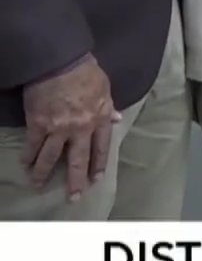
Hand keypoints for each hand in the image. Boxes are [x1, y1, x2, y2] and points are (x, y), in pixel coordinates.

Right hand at [21, 55, 117, 200]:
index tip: (96, 179)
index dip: (98, 165)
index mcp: (99, 119)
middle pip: (79, 159)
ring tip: (38, 185)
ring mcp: (59, 128)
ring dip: (43, 173)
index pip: (102, 148)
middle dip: (76, 180)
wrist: (60, 63)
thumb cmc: (86, 72)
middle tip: (74, 197)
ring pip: (51, 157)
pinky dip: (28, 156)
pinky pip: (33, 145)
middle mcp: (81, 128)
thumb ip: (108, 107)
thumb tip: (116, 120)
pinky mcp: (38, 124)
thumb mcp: (105, 88)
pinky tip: (25, 164)